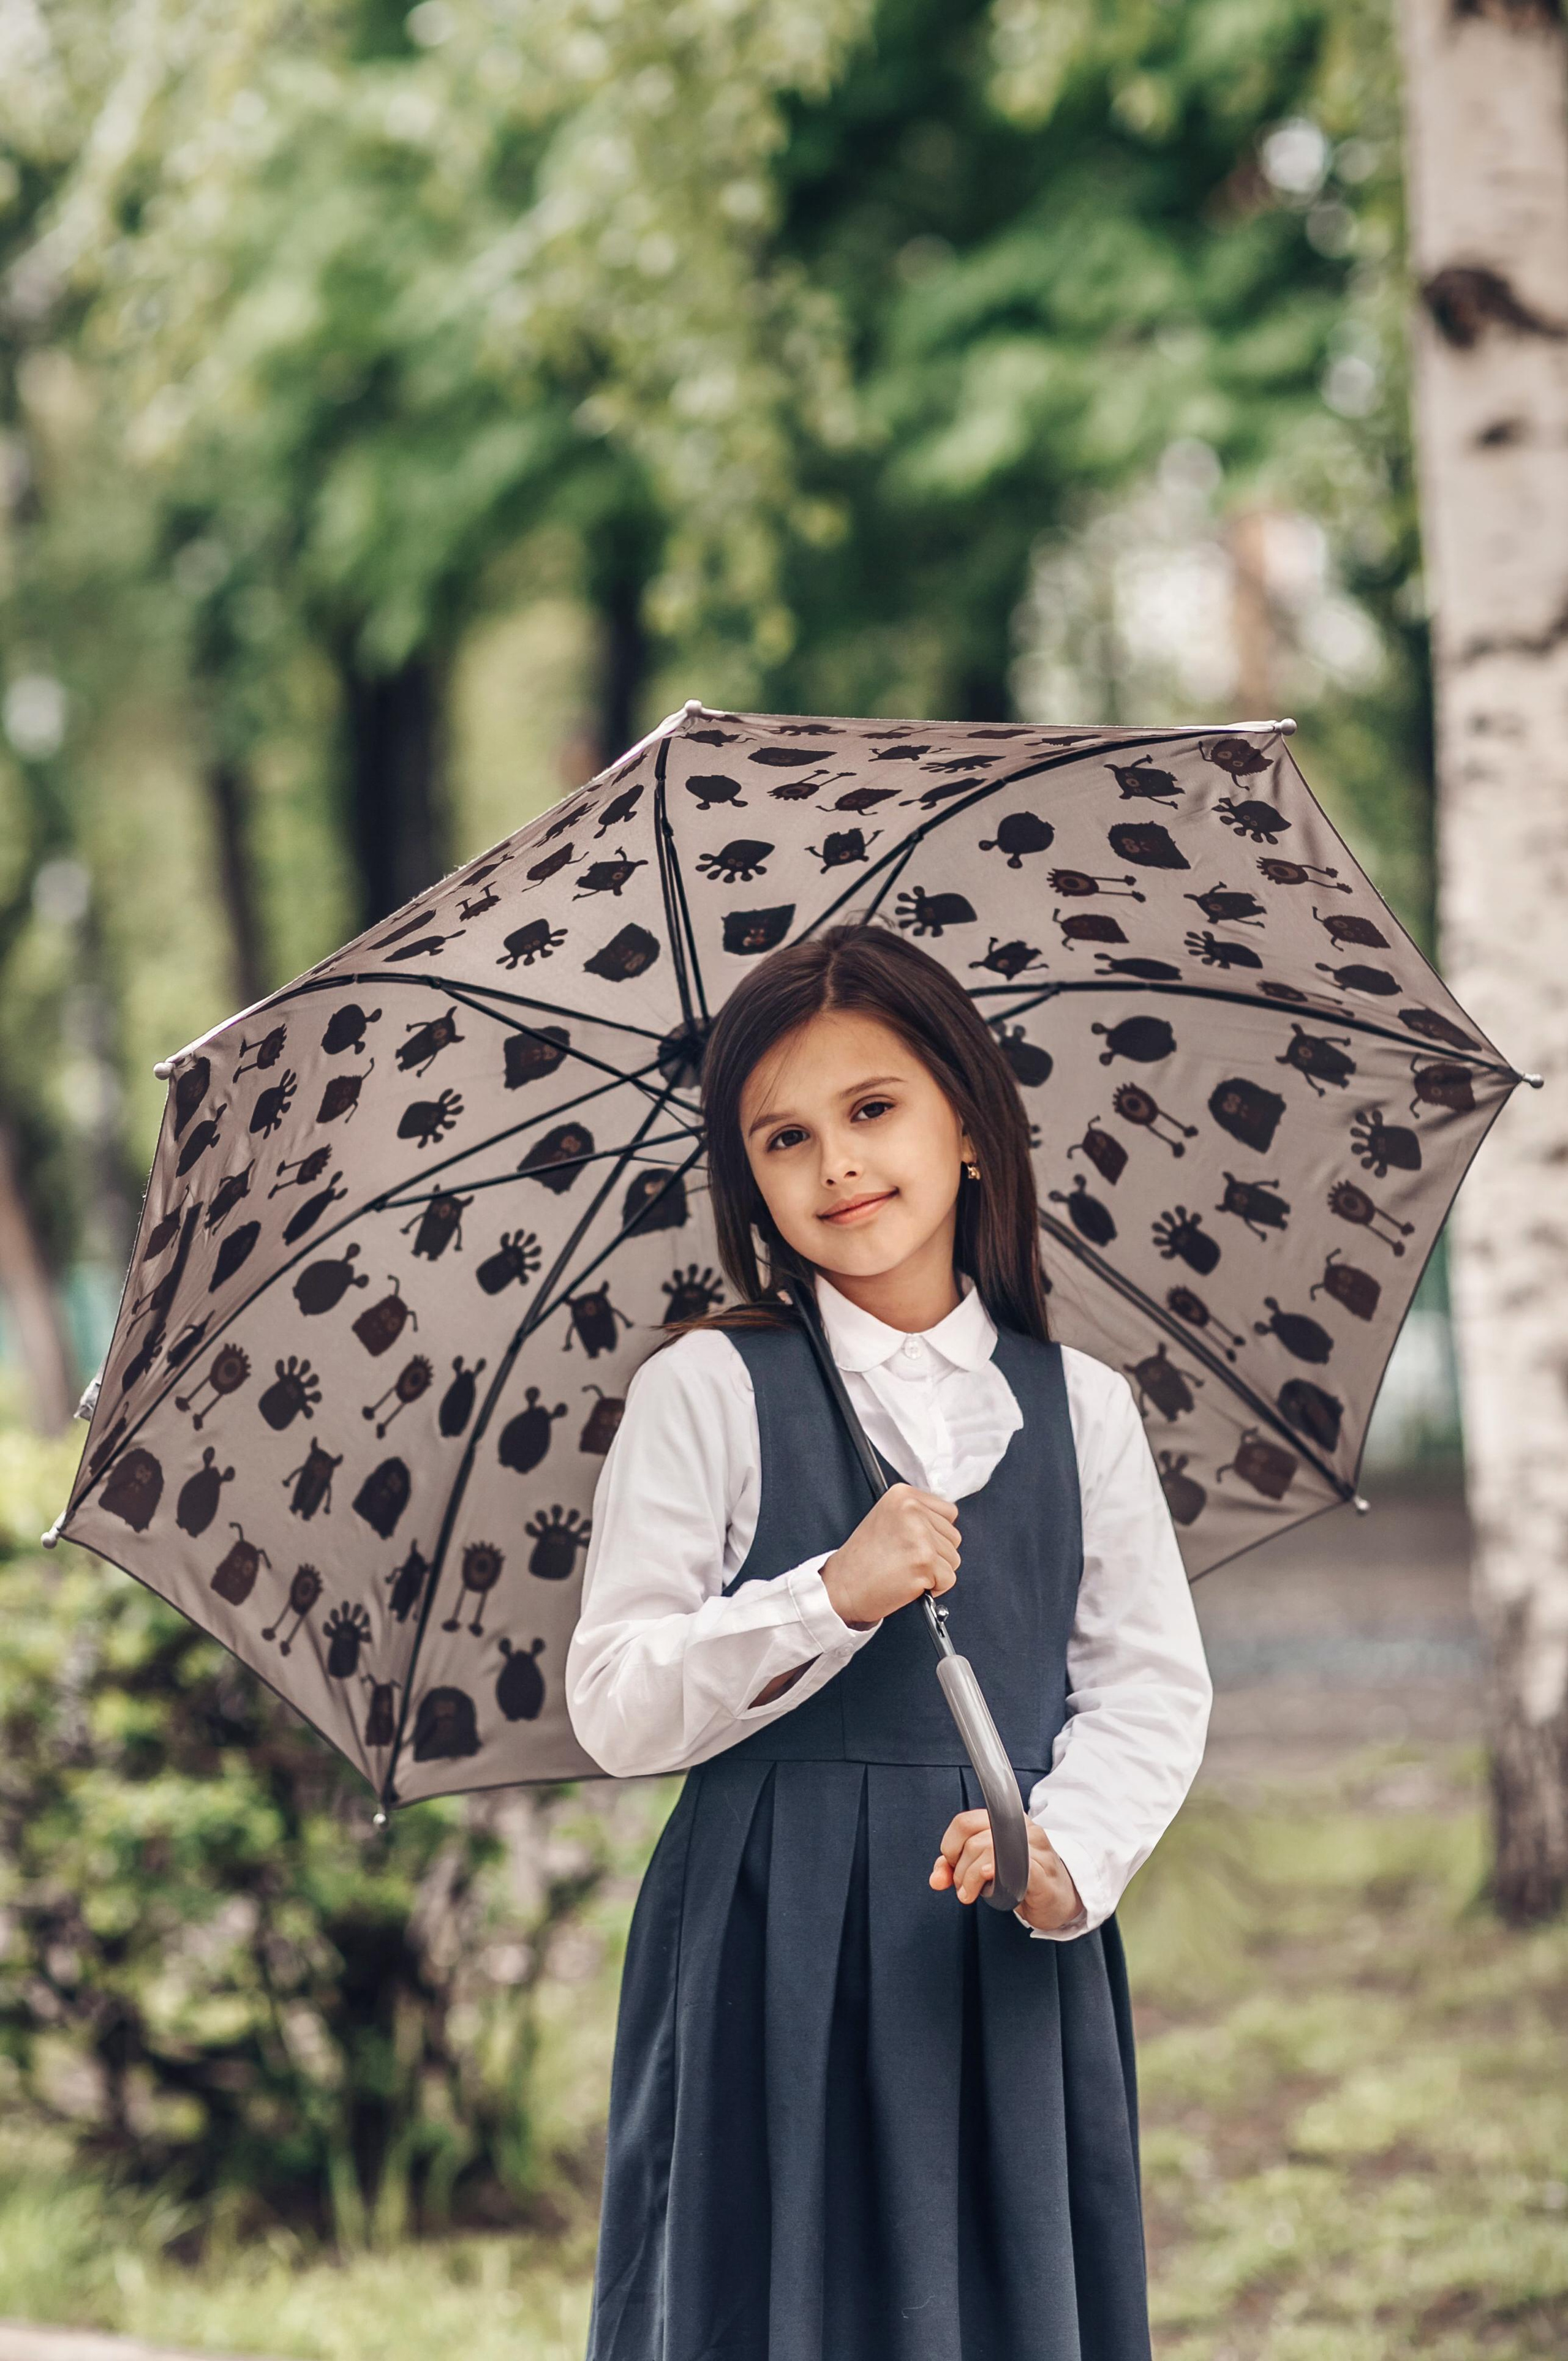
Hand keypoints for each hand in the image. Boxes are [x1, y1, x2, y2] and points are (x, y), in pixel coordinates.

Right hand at [820, 1482, 958, 1629]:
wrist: (843, 1586)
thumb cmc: (862, 1558)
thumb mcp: (887, 1519)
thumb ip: (917, 1515)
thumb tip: (946, 1524)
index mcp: (903, 1495)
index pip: (949, 1512)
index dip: (937, 1534)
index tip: (917, 1543)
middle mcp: (912, 1510)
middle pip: (953, 1537)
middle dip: (937, 1554)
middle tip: (908, 1560)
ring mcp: (920, 1535)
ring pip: (953, 1558)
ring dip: (936, 1571)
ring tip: (907, 1570)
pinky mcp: (925, 1561)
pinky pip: (948, 1579)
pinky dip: (935, 1588)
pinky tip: (911, 1582)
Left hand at [929, 1809, 1082, 1931]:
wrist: (1061, 1899)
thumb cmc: (1022, 1880)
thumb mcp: (984, 1870)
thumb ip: (957, 1869)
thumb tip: (936, 1879)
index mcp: (1006, 1821)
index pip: (964, 1822)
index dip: (950, 1847)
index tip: (952, 1866)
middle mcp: (1021, 1828)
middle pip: (974, 1840)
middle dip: (960, 1870)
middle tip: (964, 1889)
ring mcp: (1035, 1848)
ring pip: (989, 1850)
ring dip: (971, 1878)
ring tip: (972, 1894)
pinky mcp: (1044, 1872)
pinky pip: (1016, 1865)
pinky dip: (996, 1871)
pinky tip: (990, 1881)